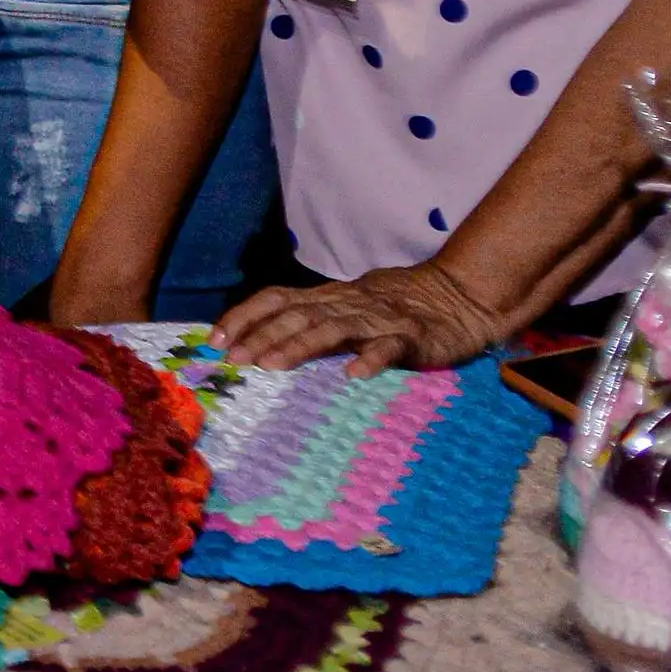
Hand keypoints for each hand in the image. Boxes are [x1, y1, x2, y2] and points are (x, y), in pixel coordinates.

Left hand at [212, 259, 502, 372]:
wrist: (457, 295)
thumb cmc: (394, 308)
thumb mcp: (348, 309)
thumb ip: (312, 320)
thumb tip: (260, 340)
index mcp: (328, 298)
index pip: (276, 299)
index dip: (244, 316)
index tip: (212, 338)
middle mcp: (347, 305)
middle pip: (296, 315)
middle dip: (260, 336)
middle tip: (232, 359)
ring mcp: (379, 320)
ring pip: (333, 329)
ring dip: (299, 345)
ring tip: (271, 366)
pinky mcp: (412, 338)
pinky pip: (390, 348)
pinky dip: (371, 359)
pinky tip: (354, 376)